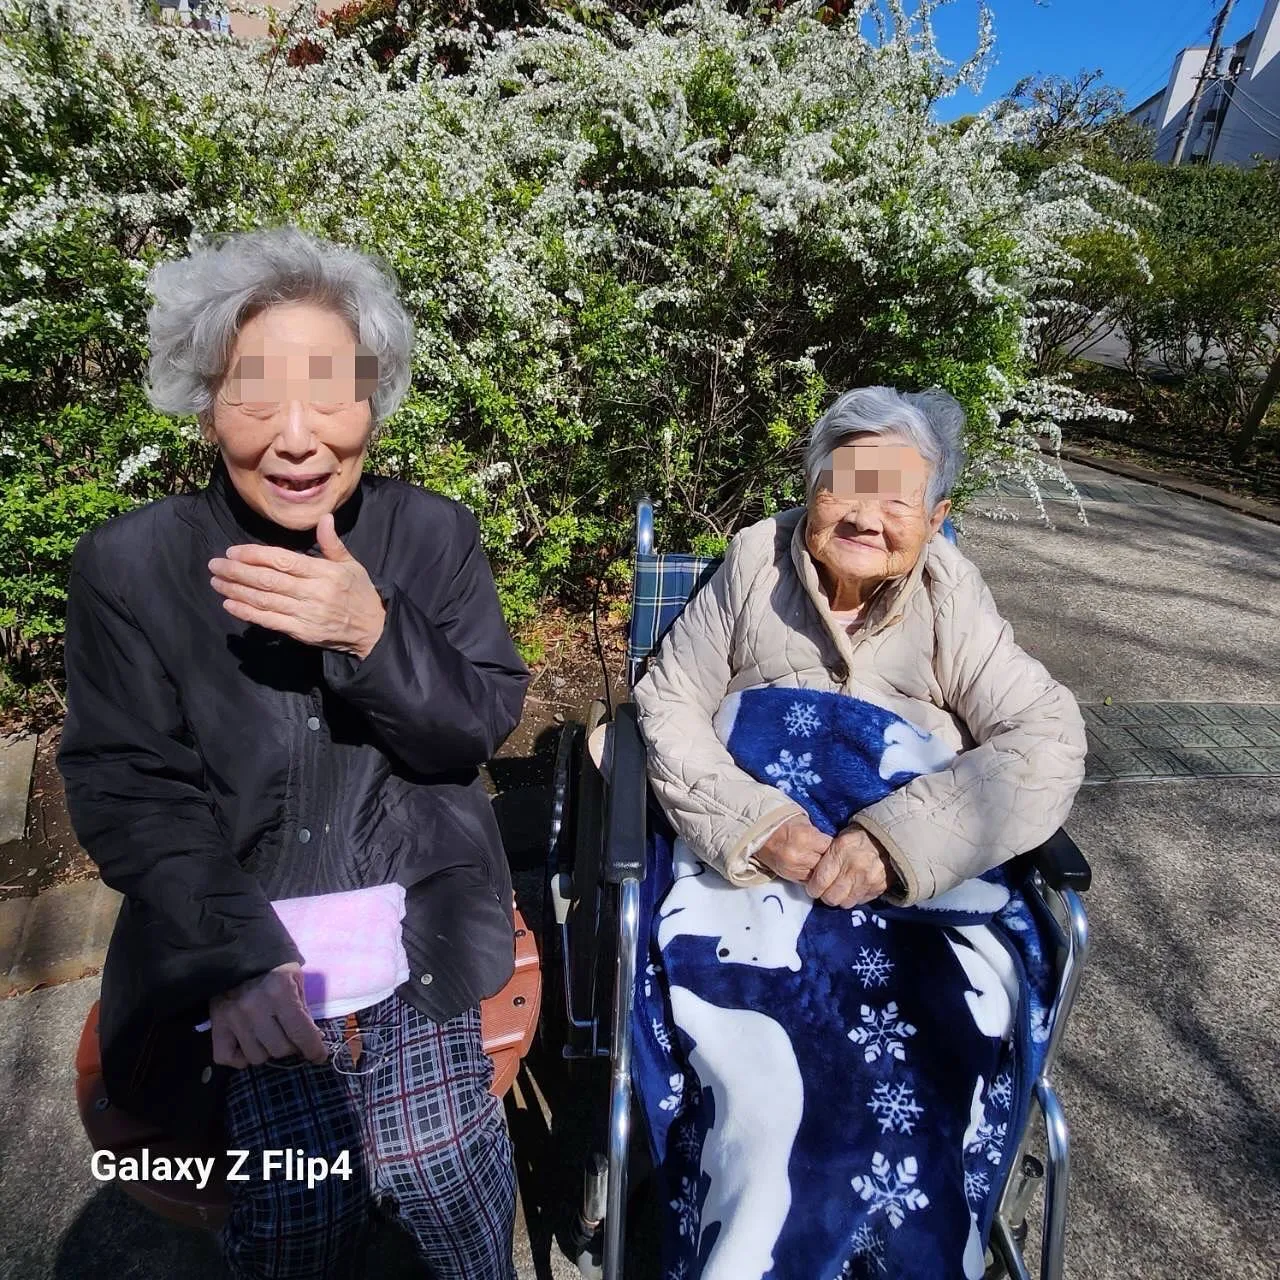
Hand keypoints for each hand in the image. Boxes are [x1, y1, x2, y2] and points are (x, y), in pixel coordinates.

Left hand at [209, 514, 385, 658]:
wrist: (373, 629)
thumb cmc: (359, 593)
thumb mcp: (351, 564)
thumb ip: (332, 543)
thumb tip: (324, 517)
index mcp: (324, 572)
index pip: (283, 561)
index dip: (255, 555)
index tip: (233, 551)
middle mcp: (313, 592)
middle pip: (268, 580)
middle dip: (237, 571)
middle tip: (215, 564)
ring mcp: (305, 614)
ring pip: (264, 600)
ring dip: (236, 591)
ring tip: (216, 582)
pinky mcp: (301, 632)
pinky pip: (269, 621)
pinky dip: (247, 612)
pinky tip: (230, 604)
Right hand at [209, 962, 326, 1068]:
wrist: (237, 948)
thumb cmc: (273, 963)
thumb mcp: (295, 979)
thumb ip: (303, 1009)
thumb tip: (313, 1038)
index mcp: (280, 993)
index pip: (301, 1033)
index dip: (314, 1049)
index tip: (319, 1056)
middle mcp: (256, 1008)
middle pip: (279, 1049)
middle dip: (290, 1047)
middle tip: (291, 1038)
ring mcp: (233, 1017)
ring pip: (256, 1056)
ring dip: (267, 1051)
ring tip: (270, 1037)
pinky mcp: (216, 1022)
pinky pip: (225, 1056)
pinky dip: (239, 1058)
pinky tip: (248, 1046)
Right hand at [754, 817, 831, 884]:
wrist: (759, 832)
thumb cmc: (784, 823)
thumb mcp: (804, 823)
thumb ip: (819, 835)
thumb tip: (834, 845)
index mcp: (805, 837)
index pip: (830, 846)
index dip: (833, 846)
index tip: (833, 845)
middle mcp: (800, 855)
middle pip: (825, 862)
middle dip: (827, 858)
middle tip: (826, 854)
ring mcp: (793, 868)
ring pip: (818, 873)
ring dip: (819, 868)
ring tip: (817, 860)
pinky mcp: (788, 876)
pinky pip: (808, 879)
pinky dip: (810, 874)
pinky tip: (809, 867)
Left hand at [806, 826, 893, 908]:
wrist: (887, 839)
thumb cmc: (856, 838)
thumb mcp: (838, 840)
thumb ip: (825, 857)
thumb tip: (810, 875)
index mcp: (840, 851)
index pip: (820, 881)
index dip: (813, 888)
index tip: (813, 888)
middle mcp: (855, 867)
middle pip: (832, 897)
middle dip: (826, 896)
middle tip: (826, 891)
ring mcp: (868, 879)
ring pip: (846, 902)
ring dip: (841, 898)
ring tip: (841, 889)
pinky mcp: (879, 887)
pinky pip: (860, 901)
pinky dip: (855, 897)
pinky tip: (854, 887)